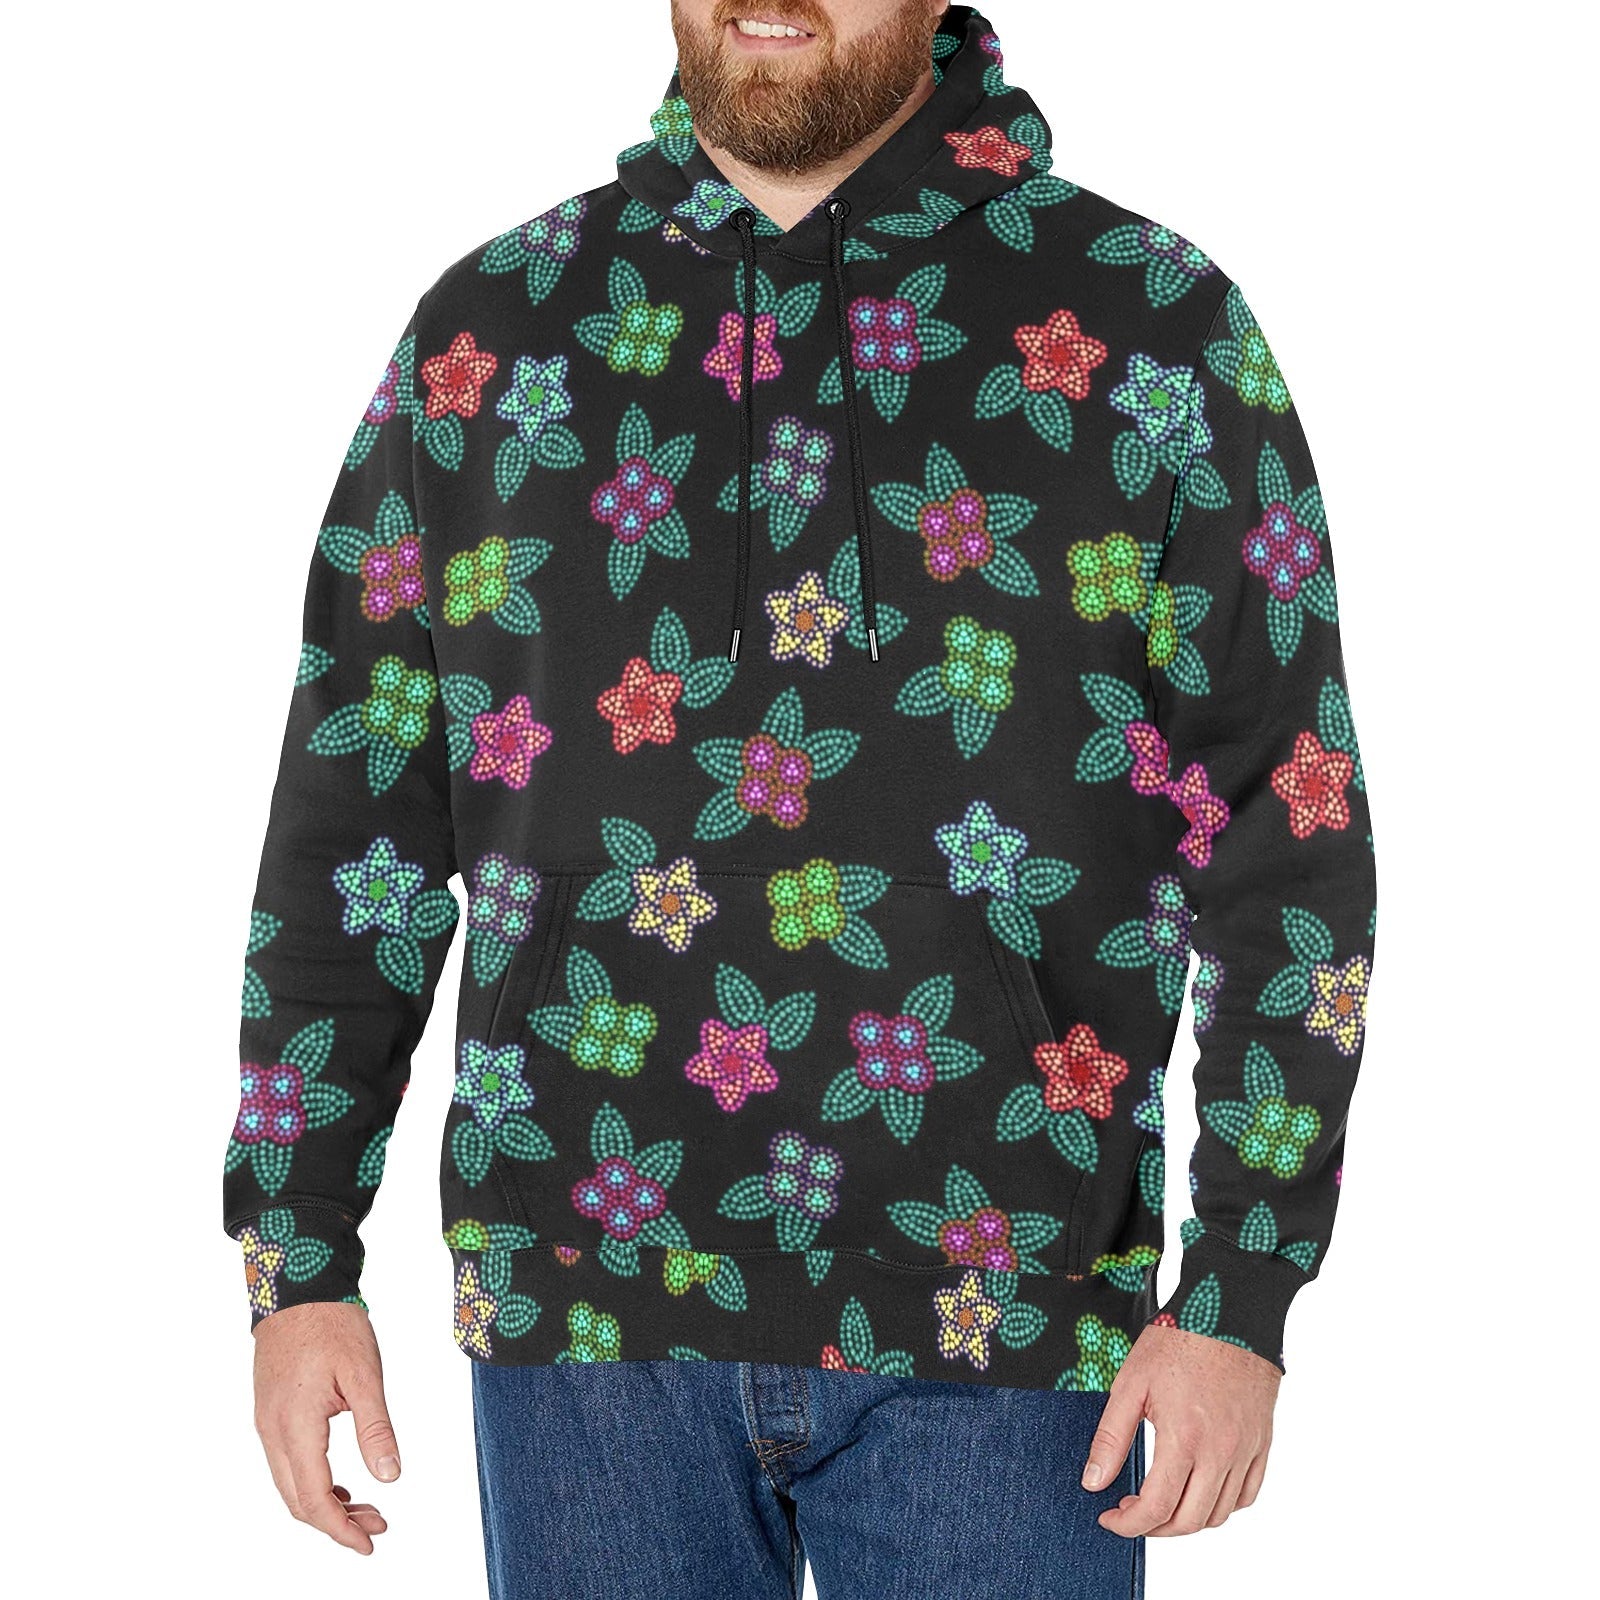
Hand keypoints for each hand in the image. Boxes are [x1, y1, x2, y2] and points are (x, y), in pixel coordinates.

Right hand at [252, 1301, 399, 1553]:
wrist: (298, 1284)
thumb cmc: (332, 1322)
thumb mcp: (365, 1373)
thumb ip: (376, 1428)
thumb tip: (390, 1478)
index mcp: (294, 1425)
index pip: (314, 1498)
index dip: (340, 1529)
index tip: (369, 1544)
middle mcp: (272, 1431)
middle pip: (297, 1500)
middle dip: (337, 1522)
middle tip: (378, 1526)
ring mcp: (267, 1422)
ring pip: (290, 1484)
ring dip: (326, 1503)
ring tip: (368, 1507)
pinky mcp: (271, 1412)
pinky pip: (287, 1463)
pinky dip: (313, 1482)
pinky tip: (343, 1481)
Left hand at [1081, 1322, 1278, 1536]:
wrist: (1228, 1312)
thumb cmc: (1178, 1341)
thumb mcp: (1130, 1384)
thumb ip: (1111, 1437)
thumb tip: (1094, 1481)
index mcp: (1185, 1439)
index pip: (1156, 1509)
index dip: (1128, 1524)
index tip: (1109, 1517)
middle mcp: (1221, 1453)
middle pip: (1189, 1521)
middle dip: (1154, 1528)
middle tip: (1131, 1510)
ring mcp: (1245, 1451)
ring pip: (1220, 1514)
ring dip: (1187, 1520)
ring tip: (1161, 1500)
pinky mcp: (1262, 1443)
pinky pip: (1247, 1494)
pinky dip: (1223, 1504)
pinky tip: (1199, 1489)